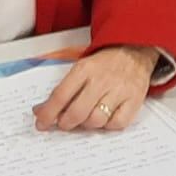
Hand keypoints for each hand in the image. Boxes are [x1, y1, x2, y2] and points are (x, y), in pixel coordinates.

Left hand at [34, 45, 160, 131]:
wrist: (133, 50)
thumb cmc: (104, 63)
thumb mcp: (81, 68)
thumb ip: (63, 89)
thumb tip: (42, 110)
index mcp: (84, 69)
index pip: (60, 96)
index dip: (48, 113)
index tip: (41, 123)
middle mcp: (101, 80)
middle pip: (77, 112)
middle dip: (66, 123)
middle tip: (64, 123)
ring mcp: (119, 91)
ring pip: (96, 120)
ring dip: (87, 125)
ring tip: (86, 118)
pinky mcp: (134, 100)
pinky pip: (117, 124)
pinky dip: (109, 126)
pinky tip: (106, 118)